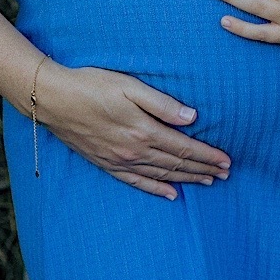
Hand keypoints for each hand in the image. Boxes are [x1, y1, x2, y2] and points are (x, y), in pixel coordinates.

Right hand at [35, 60, 230, 200]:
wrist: (53, 99)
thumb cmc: (92, 85)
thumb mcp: (130, 87)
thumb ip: (162, 104)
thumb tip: (192, 118)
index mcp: (143, 131)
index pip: (184, 148)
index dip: (207, 155)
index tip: (227, 161)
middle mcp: (134, 151)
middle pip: (177, 164)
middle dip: (203, 169)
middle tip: (226, 174)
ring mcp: (119, 161)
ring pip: (162, 175)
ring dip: (187, 179)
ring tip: (208, 182)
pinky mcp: (106, 164)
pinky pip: (137, 182)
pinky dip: (156, 189)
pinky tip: (170, 194)